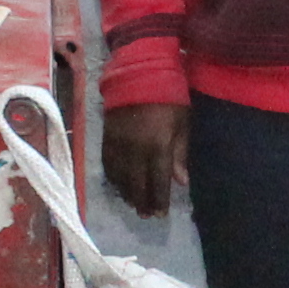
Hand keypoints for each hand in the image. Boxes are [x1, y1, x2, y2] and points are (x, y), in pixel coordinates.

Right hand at [100, 99, 185, 218]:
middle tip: (147, 215)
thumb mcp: (182, 123)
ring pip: (120, 178)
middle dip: (143, 202)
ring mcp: (118, 145)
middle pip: (137, 184)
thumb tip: (181, 182)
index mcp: (157, 145)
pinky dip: (114, 179)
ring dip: (128, 194)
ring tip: (134, 205)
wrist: (138, 72)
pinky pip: (108, 166)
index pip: (158, 180)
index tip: (161, 214)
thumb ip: (179, 154)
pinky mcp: (106, 139)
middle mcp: (135, 149)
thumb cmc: (168, 96)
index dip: (160, 199)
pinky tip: (119, 187)